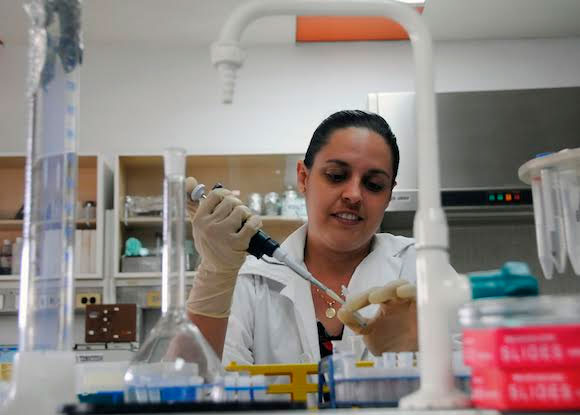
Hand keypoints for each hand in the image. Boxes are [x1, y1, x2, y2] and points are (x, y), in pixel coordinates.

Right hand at [185, 177, 261, 317]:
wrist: (216, 270)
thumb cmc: (210, 243)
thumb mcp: (199, 224)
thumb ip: (194, 202)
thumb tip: (190, 180)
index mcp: (199, 219)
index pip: (215, 195)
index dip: (226, 195)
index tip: (230, 200)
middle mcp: (208, 226)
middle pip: (230, 202)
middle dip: (238, 206)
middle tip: (239, 215)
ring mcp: (222, 235)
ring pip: (241, 211)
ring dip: (247, 215)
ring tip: (245, 222)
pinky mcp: (236, 244)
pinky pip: (251, 224)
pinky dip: (256, 222)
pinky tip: (254, 226)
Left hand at [337, 279, 417, 355]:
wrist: (415, 358)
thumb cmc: (394, 341)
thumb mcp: (371, 336)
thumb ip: (356, 325)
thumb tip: (340, 313)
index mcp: (385, 302)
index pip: (370, 294)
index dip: (359, 300)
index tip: (347, 309)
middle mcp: (398, 299)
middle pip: (387, 288)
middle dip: (375, 292)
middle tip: (367, 299)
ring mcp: (411, 301)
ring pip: (401, 285)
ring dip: (389, 288)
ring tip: (376, 297)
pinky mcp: (425, 306)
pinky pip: (419, 294)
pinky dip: (411, 290)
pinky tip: (402, 293)